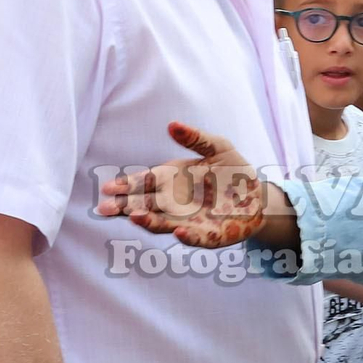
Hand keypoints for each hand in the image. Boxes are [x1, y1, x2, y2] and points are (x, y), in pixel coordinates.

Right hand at [98, 122, 265, 248]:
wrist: (258, 195)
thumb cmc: (233, 170)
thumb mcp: (218, 147)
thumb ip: (196, 138)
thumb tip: (172, 125)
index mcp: (172, 180)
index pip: (144, 182)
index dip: (126, 184)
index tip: (108, 186)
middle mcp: (174, 203)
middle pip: (144, 205)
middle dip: (125, 206)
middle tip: (105, 208)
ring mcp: (188, 221)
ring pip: (162, 224)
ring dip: (148, 221)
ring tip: (135, 217)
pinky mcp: (208, 235)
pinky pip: (195, 238)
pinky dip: (187, 236)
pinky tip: (180, 231)